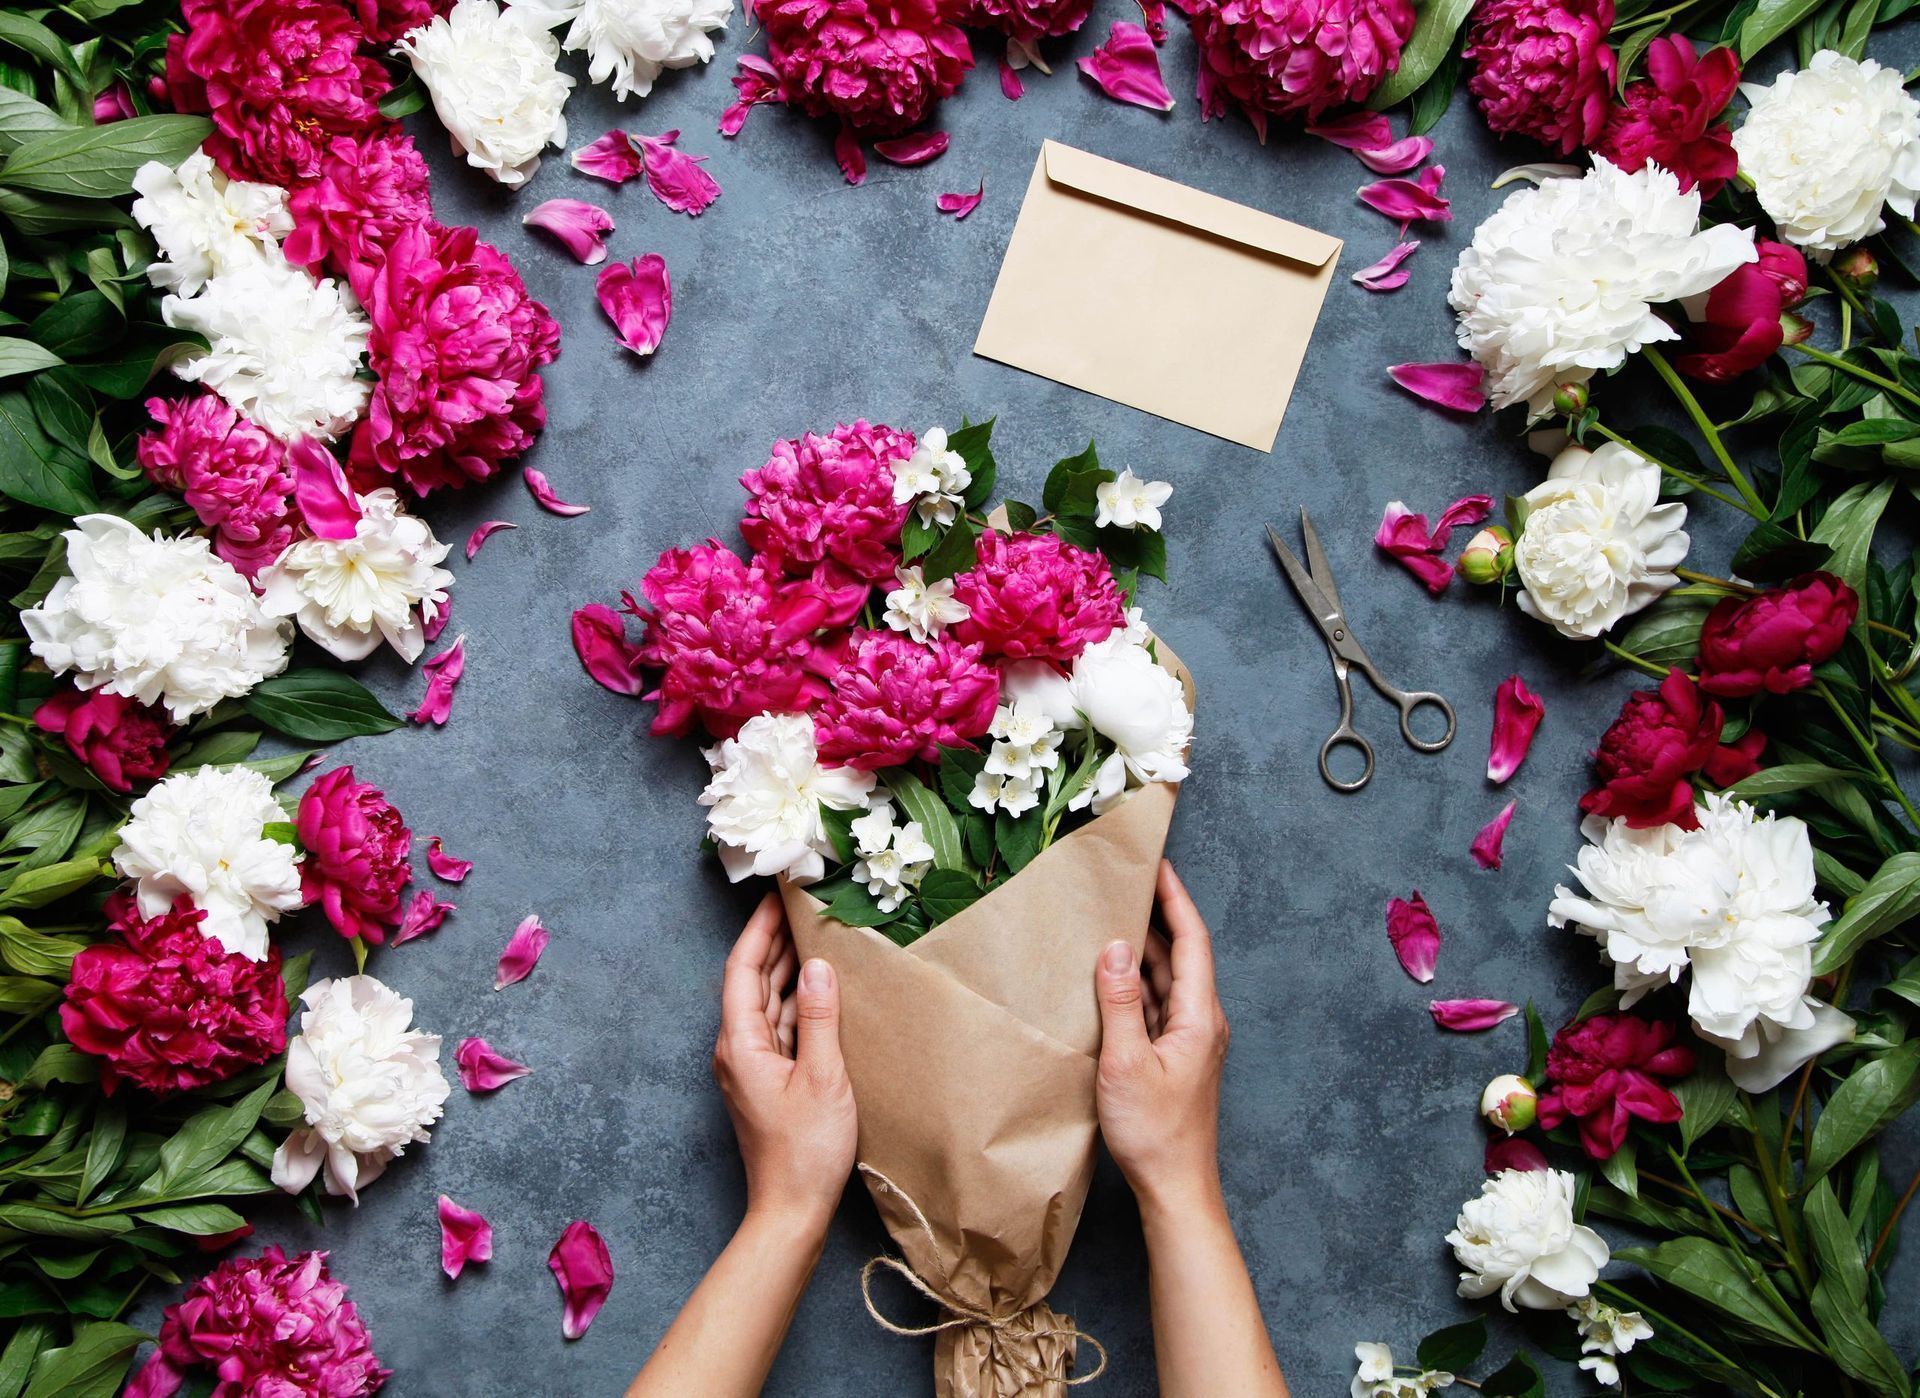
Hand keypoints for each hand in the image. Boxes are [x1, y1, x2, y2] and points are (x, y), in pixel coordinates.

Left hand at [713, 893, 857, 1235]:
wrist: (791, 1210)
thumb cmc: (805, 1152)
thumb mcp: (822, 1079)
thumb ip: (821, 1019)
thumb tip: (820, 966)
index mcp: (740, 1045)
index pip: (742, 969)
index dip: (759, 929)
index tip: (776, 896)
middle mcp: (738, 1049)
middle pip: (752, 981)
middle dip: (774, 940)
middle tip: (800, 903)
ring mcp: (753, 1065)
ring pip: (768, 1002)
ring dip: (788, 967)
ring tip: (814, 932)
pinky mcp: (770, 1078)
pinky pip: (781, 1025)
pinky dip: (799, 1001)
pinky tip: (821, 987)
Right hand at [1094, 860, 1229, 1212]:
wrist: (1175, 1189)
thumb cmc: (1155, 1133)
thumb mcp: (1125, 1062)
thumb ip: (1119, 1001)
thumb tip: (1114, 948)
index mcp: (1201, 1017)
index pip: (1193, 941)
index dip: (1176, 900)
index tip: (1158, 866)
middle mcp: (1202, 1023)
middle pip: (1182, 956)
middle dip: (1157, 918)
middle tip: (1127, 885)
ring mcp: (1189, 1041)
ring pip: (1168, 982)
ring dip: (1143, 952)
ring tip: (1112, 921)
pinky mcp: (1174, 1058)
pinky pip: (1157, 1007)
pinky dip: (1136, 985)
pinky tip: (1110, 979)